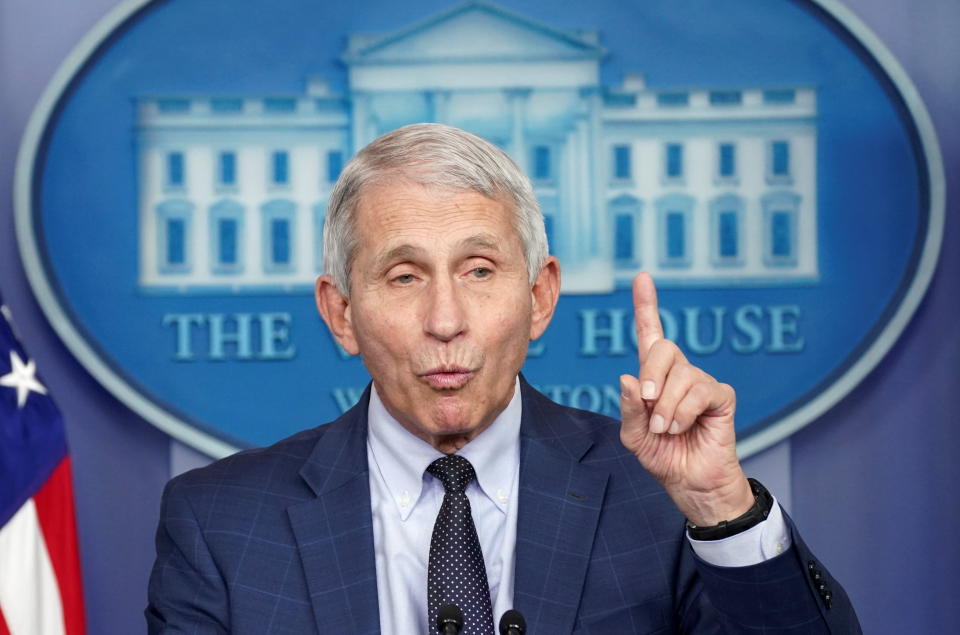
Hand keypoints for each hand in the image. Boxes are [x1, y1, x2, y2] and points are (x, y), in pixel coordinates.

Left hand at [619, 273, 752, 526]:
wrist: (690, 484)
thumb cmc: (663, 457)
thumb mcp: (634, 436)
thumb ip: (629, 408)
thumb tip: (628, 377)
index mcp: (654, 377)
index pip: (650, 334)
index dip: (646, 305)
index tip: (642, 277)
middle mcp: (679, 373)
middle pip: (663, 348)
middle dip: (651, 377)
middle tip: (648, 406)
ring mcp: (702, 383)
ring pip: (681, 375)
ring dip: (666, 407)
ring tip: (666, 429)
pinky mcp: (721, 397)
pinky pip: (700, 391)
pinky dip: (684, 412)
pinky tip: (683, 428)